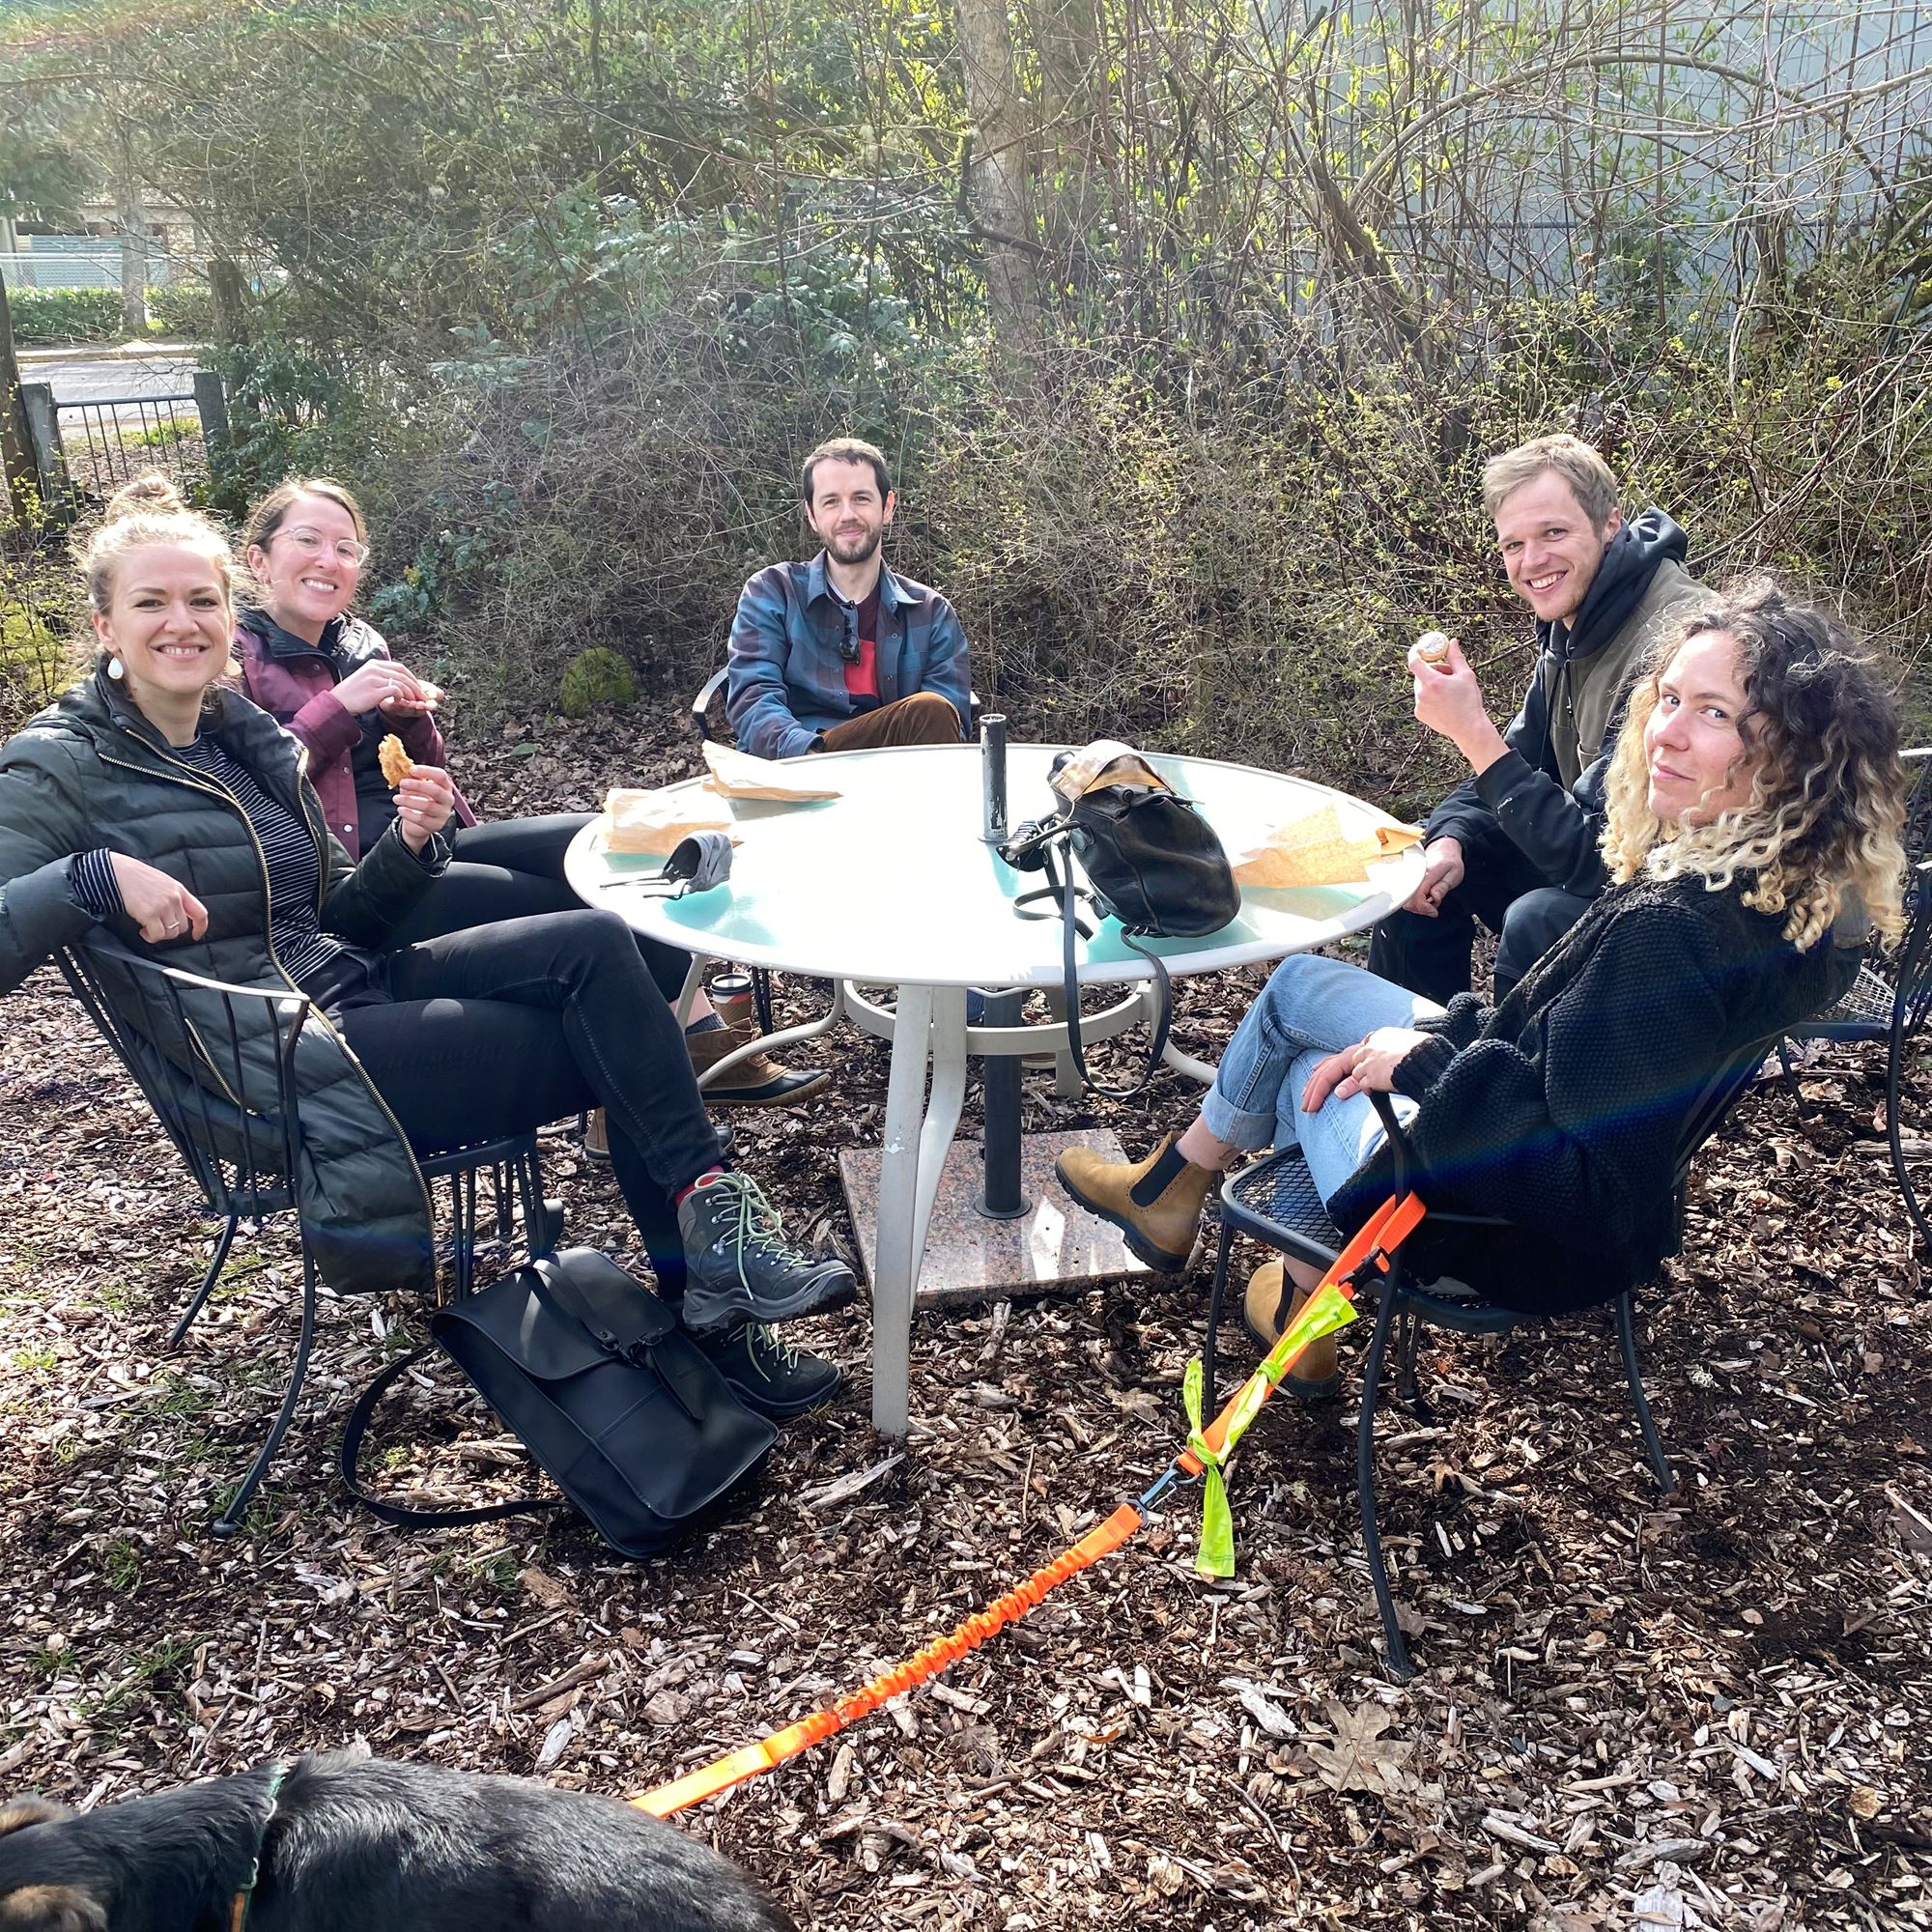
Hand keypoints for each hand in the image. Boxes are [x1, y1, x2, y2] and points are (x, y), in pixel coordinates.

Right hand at [109, 854, 207, 944]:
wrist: (118, 872)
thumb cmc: (136, 877)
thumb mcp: (163, 882)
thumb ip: (173, 896)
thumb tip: (176, 914)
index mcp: (179, 890)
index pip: (200, 913)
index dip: (200, 927)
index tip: (196, 935)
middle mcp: (174, 898)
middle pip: (183, 927)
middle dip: (171, 931)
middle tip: (157, 927)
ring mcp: (163, 906)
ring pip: (171, 933)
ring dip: (160, 935)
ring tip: (148, 928)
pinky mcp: (150, 913)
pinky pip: (157, 935)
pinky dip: (151, 937)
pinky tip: (143, 931)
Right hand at [334, 659, 432, 715]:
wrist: (337, 703)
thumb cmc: (351, 695)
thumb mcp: (365, 679)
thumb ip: (379, 677)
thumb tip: (396, 682)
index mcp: (373, 664)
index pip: (399, 667)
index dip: (411, 677)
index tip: (418, 687)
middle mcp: (375, 668)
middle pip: (403, 674)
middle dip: (416, 686)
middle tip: (423, 696)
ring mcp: (375, 678)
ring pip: (402, 682)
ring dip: (412, 693)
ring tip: (415, 702)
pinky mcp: (375, 689)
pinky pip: (396, 690)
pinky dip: (402, 696)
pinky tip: (401, 702)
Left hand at [392, 764, 455, 851]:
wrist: (419, 824)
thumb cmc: (419, 800)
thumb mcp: (417, 788)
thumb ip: (413, 778)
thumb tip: (404, 768)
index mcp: (445, 787)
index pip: (441, 776)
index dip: (426, 771)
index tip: (411, 770)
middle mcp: (448, 800)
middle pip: (435, 790)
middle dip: (417, 785)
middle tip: (402, 783)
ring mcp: (443, 814)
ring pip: (428, 806)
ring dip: (409, 800)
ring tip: (396, 798)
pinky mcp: (435, 825)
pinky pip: (421, 819)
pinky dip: (408, 813)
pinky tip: (400, 809)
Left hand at [1301, 1026, 1433, 1110]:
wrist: (1434, 1059)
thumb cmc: (1428, 1059)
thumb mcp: (1404, 1057)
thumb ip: (1385, 1067)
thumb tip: (1369, 1085)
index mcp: (1378, 1039)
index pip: (1346, 1053)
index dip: (1327, 1064)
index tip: (1314, 1072)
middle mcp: (1370, 1046)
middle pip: (1335, 1062)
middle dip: (1316, 1081)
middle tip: (1305, 1097)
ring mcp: (1370, 1058)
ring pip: (1337, 1072)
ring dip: (1320, 1090)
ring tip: (1310, 1106)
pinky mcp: (1374, 1071)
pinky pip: (1356, 1081)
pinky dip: (1345, 1088)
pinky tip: (1336, 1096)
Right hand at [1400, 836, 1463, 916]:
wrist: (1444, 849)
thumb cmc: (1450, 861)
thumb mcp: (1454, 874)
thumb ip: (1443, 887)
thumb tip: (1434, 898)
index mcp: (1427, 874)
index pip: (1417, 896)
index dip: (1424, 908)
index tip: (1434, 911)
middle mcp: (1415, 876)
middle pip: (1408, 901)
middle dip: (1421, 909)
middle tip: (1434, 908)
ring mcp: (1410, 879)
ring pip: (1406, 901)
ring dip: (1418, 906)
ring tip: (1431, 902)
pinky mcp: (1409, 881)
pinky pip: (1407, 896)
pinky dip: (1416, 901)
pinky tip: (1425, 898)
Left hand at [1408, 638, 1503, 769]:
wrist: (1468, 728)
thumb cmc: (1469, 702)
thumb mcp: (1466, 675)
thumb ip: (1456, 657)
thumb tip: (1452, 642)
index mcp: (1433, 683)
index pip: (1414, 662)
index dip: (1415, 652)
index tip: (1419, 648)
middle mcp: (1422, 694)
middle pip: (1421, 674)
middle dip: (1433, 670)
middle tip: (1448, 673)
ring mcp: (1419, 705)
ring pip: (1421, 686)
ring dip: (1432, 683)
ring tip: (1449, 690)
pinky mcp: (1419, 714)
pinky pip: (1422, 698)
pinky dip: (1430, 696)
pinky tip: (1444, 702)